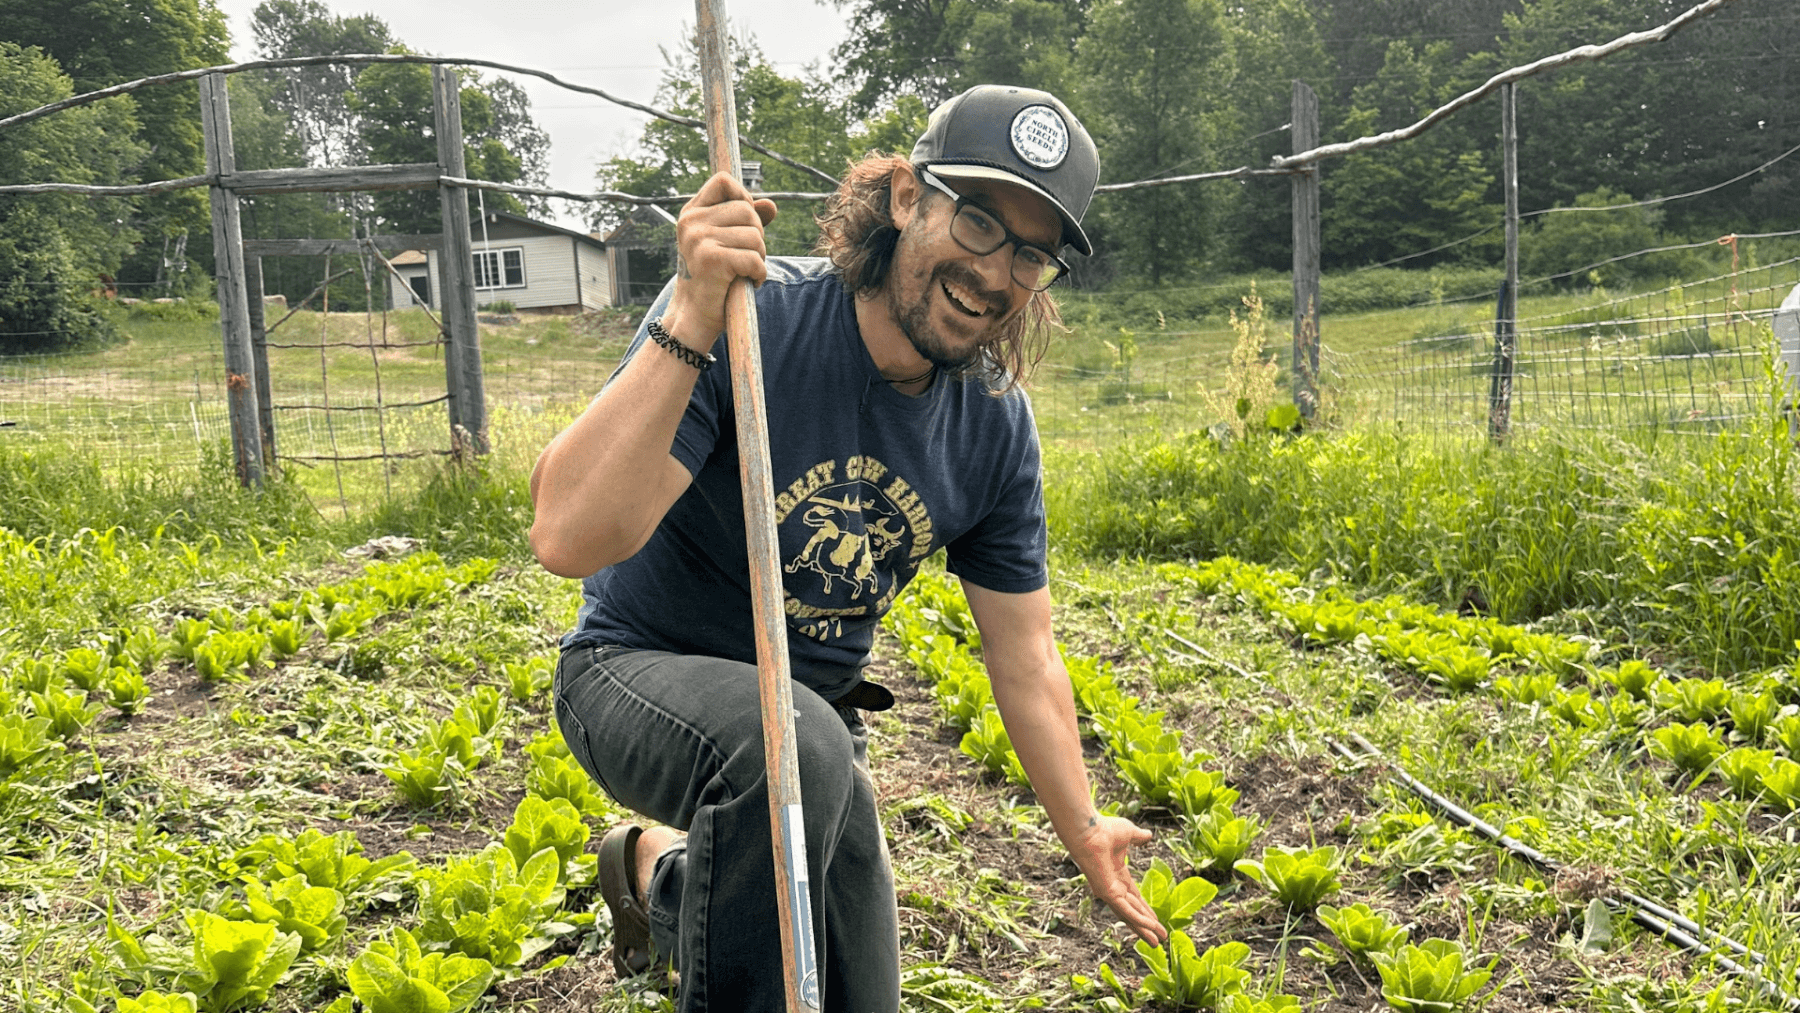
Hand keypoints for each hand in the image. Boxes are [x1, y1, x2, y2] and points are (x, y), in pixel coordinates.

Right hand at [661, 171, 777, 348]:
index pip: (723, 181)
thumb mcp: (727, 243)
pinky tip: (747, 282)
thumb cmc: (713, 279)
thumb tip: (771, 204)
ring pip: (755, 235)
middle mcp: (691, 222)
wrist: (694, 316)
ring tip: (743, 272)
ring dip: (759, 257)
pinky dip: (759, 274)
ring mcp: (698, 239)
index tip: (743, 223)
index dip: (742, 197)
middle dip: (757, 236)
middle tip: (744, 258)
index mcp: (691, 213)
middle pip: (747, 210)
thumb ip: (747, 221)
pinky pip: (754, 258)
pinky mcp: (711, 259)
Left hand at [1066, 814, 1167, 946]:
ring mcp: (1109, 892)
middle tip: (1159, 938)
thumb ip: (1139, 838)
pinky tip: (1150, 927)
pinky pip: (1126, 910)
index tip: (1155, 919)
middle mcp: (1113, 886)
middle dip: (1147, 925)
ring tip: (1157, 942)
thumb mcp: (1129, 834)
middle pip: (1133, 911)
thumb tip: (1148, 836)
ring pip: (1130, 915)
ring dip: (1144, 928)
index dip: (1145, 908)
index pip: (1134, 897)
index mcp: (1117, 874)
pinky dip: (1138, 919)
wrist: (1088, 831)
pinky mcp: (1107, 894)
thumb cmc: (1104, 829)